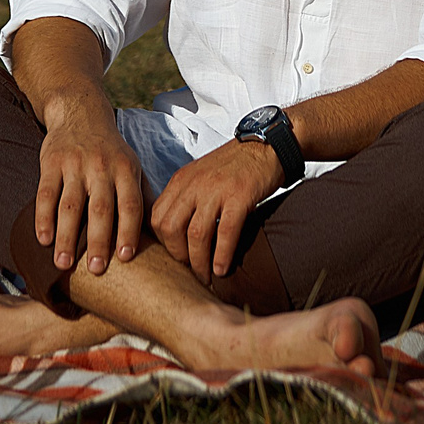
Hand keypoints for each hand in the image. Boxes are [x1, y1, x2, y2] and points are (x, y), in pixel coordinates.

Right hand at [35, 95, 147, 276]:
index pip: (130, 204)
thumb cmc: (111, 151)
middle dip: (98, 241)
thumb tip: (163, 233)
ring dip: (66, 237)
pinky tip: (43, 240)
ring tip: (64, 265)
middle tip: (96, 270)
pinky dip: (43, 218)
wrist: (81, 113)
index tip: (125, 257)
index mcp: (126, 169)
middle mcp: (102, 166)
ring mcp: (75, 164)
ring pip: (70, 205)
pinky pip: (46, 193)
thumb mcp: (132, 166)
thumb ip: (144, 197)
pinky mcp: (51, 162)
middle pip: (100, 208)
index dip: (128, 231)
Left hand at [150, 137, 282, 282]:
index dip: (164, 244)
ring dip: (199, 263)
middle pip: (171, 228)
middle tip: (191, 271)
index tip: (177, 257)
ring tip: (206, 277)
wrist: (267, 145)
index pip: (157, 218)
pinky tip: (222, 269)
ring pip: (196, 235)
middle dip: (178, 257)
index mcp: (181, 180)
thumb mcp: (201, 176)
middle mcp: (194, 184)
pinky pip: (225, 232)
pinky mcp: (239, 195)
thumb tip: (176, 236)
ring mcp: (216, 189)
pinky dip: (222, 255)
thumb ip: (186, 199)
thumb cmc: (234, 166)